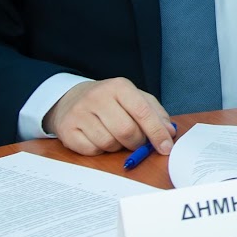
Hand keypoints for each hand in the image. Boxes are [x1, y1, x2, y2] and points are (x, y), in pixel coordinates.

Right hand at [43, 78, 174, 156]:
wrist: (71, 98)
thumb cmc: (110, 101)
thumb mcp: (134, 98)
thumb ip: (155, 113)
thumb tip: (169, 132)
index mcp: (119, 86)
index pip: (143, 112)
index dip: (157, 132)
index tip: (165, 147)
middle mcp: (98, 97)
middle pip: (126, 131)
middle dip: (137, 143)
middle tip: (137, 142)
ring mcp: (80, 113)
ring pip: (109, 143)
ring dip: (117, 147)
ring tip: (115, 136)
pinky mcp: (67, 129)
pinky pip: (92, 150)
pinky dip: (100, 150)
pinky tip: (98, 139)